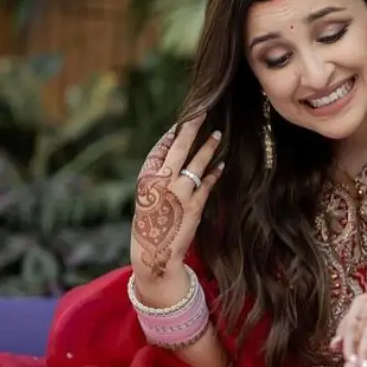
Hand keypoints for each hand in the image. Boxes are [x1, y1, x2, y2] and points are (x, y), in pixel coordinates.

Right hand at [129, 117, 222, 295]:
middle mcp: (161, 183)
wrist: (155, 253)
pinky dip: (215, 173)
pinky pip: (208, 183)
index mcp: (145, 179)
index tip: (182, 121)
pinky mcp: (194, 206)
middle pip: (178, 149)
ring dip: (209, 147)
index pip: (159, 149)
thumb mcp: (147, 197)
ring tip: (218, 134)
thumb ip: (158, 177)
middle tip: (202, 113)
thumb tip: (173, 153)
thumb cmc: (151, 223)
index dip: (171, 134)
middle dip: (191, 129)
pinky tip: (221, 164)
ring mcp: (179, 194)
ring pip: (197, 163)